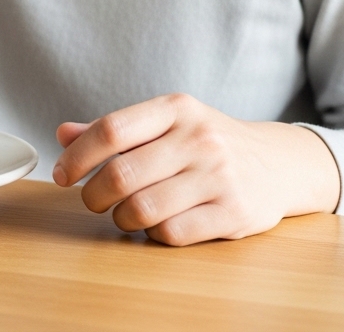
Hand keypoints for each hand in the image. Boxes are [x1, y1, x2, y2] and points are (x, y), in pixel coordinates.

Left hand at [51, 93, 340, 245]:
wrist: (280, 163)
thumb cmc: (208, 143)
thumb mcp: (167, 123)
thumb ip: (116, 130)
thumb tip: (63, 134)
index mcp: (177, 109)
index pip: (111, 129)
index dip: (77, 156)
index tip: (63, 175)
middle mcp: (199, 139)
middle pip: (120, 174)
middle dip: (93, 195)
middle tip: (92, 201)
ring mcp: (219, 176)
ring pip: (142, 208)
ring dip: (121, 218)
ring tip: (125, 214)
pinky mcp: (234, 213)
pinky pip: (172, 233)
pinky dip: (154, 234)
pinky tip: (158, 225)